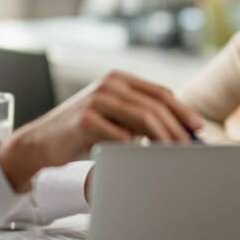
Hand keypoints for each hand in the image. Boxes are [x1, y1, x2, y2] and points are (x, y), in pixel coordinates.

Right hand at [0, 71, 202, 190]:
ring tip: (174, 154)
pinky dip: (135, 147)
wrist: (40, 143)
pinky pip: (120, 133)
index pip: (160, 93)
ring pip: (143, 117)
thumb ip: (138, 118)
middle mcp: (109, 84)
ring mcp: (96, 99)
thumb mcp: (113, 118)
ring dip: (163, 138)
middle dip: (177, 128)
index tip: (199, 129)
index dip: (183, 111)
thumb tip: (178, 133)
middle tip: (190, 148)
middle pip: (155, 105)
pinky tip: (144, 158)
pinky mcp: (85, 118)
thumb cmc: (81, 133)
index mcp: (119, 80)